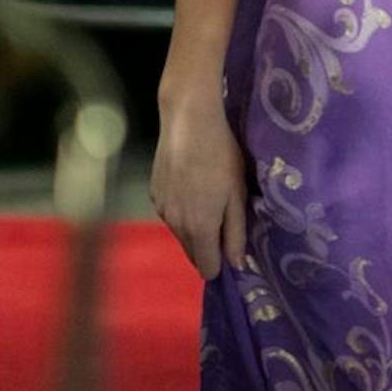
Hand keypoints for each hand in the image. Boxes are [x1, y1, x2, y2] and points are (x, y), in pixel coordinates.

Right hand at [150, 92, 249, 279]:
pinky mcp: (154, 193)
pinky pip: (170, 215)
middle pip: (192, 252)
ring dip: (194, 229)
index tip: (231, 253)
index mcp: (199, 229)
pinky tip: (192, 188)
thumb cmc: (222, 156)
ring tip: (209, 202)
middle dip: (207, 248)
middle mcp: (175, 225)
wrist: (189, 123)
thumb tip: (237, 264)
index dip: (220, 264)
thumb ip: (236, 233)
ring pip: (180, 233)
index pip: (206, 267)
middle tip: (225, 227)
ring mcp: (161, 209)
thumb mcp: (238, 195)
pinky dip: (182, 211)